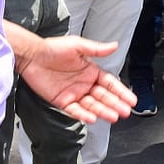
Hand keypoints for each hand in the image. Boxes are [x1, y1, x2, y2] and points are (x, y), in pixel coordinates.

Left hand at [16, 35, 136, 123]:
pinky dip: (84, 115)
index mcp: (90, 71)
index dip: (121, 91)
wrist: (32, 55)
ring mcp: (74, 93)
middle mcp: (84, 83)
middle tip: (126, 111)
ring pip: (92, 105)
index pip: (109, 83)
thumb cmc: (53, 48)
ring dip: (103, 111)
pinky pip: (75, 110)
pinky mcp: (62, 101)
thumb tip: (115, 45)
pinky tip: (92, 118)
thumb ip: (97, 49)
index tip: (131, 99)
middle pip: (103, 97)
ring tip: (113, 117)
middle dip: (116, 104)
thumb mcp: (78, 45)